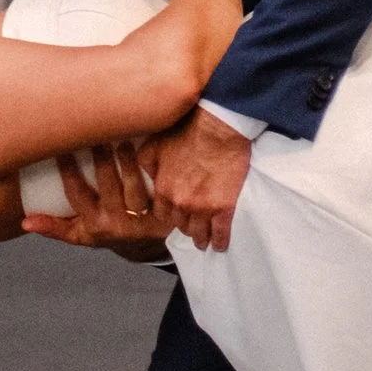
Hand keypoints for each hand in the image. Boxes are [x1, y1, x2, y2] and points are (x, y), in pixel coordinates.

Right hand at [21, 140, 169, 256]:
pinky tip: (147, 145)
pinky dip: (151, 166)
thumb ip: (54, 227)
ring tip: (119, 137)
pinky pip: (158, 186)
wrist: (148, 242)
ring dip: (125, 161)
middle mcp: (117, 223)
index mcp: (93, 226)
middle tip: (94, 130)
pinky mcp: (163, 208)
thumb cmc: (108, 229)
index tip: (62, 145)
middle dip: (100, 158)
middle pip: (107, 186)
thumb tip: (25, 222)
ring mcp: (141, 217)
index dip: (68, 170)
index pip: (76, 194)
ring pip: (133, 187)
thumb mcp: (81, 234)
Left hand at [149, 106, 251, 252]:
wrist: (218, 125)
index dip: (169, 214)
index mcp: (163, 189)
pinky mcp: (224, 208)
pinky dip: (220, 242)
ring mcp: (203, 208)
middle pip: (180, 225)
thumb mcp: (155, 144)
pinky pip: (220, 234)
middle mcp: (180, 203)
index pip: (162, 214)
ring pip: (198, 233)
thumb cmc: (188, 130)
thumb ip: (148, 164)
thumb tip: (147, 176)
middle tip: (191, 223)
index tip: (175, 213)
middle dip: (184, 224)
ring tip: (204, 239)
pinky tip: (220, 245)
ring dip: (200, 237)